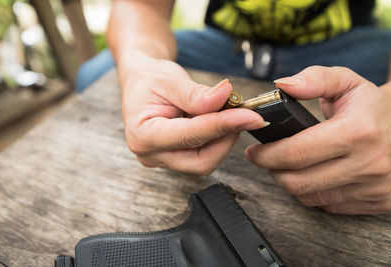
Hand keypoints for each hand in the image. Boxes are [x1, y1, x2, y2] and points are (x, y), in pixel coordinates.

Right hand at [119, 52, 265, 174]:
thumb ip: (196, 94)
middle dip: (226, 138)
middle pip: (201, 161)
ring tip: (226, 111)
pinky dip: (217, 138)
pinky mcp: (175, 158)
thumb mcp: (170, 78)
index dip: (223, 125)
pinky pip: (203, 155)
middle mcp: (151, 154)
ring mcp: (163, 159)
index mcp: (143, 135)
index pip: (190, 136)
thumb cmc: (149, 79)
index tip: (250, 116)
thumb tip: (225, 97)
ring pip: (205, 160)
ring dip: (223, 138)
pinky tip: (218, 120)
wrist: (140, 82)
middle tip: (242, 114)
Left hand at [245, 66, 390, 213]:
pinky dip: (312, 192)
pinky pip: (329, 205)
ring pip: (310, 197)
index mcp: (358, 131)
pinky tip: (311, 175)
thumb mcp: (346, 81)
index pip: (296, 153)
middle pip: (298, 181)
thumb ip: (314, 78)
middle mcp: (369, 163)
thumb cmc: (371, 104)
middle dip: (272, 171)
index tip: (253, 151)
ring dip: (289, 182)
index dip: (266, 155)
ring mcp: (374, 187)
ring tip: (286, 165)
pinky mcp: (378, 202)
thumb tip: (282, 85)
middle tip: (265, 159)